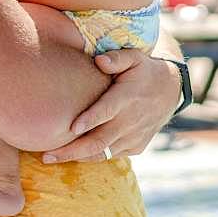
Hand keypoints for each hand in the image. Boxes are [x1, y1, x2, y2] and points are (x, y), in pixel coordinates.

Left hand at [41, 49, 179, 163]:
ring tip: (52, 159)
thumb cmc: (144, 71)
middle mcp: (131, 120)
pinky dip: (92, 157)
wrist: (170, 91)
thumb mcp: (135, 57)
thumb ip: (117, 58)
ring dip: (77, 157)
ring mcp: (134, 136)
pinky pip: (111, 155)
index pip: (107, 111)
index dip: (90, 120)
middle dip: (71, 150)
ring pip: (103, 153)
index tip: (71, 128)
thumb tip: (99, 60)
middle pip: (99, 140)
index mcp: (127, 97)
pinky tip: (73, 155)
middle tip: (47, 156)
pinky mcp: (136, 146)